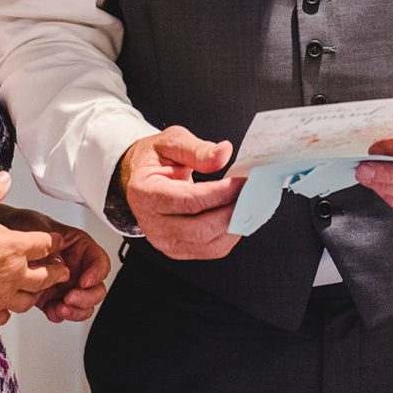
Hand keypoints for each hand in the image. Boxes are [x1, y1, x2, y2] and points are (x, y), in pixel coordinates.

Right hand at [0, 172, 71, 325]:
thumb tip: (6, 178)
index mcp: (14, 247)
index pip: (46, 245)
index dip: (54, 242)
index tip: (57, 242)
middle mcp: (13, 274)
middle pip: (47, 276)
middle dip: (56, 272)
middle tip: (60, 270)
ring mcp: (0, 296)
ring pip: (29, 300)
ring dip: (34, 293)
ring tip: (34, 286)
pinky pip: (6, 316)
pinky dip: (8, 310)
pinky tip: (4, 302)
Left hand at [0, 204, 110, 321]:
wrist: (0, 242)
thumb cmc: (19, 226)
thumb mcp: (38, 227)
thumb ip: (49, 238)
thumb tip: (58, 246)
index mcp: (78, 247)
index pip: (99, 261)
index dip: (97, 272)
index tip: (85, 281)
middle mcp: (74, 266)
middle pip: (95, 287)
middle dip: (86, 297)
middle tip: (71, 297)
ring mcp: (63, 284)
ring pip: (82, 303)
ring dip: (75, 310)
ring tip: (61, 308)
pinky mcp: (50, 298)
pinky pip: (62, 311)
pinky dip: (59, 314)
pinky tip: (52, 311)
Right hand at [118, 125, 242, 261]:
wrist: (140, 178)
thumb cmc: (154, 160)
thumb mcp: (170, 142)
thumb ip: (197, 149)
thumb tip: (223, 153)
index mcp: (146, 193)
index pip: (188, 201)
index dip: (219, 193)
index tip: (241, 182)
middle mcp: (153, 224)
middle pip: (199, 229)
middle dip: (231, 212)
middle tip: (252, 193)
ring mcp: (165, 241)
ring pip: (207, 244)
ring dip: (234, 225)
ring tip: (250, 203)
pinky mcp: (179, 250)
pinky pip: (210, 250)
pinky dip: (229, 235)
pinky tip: (239, 216)